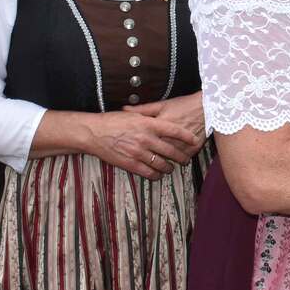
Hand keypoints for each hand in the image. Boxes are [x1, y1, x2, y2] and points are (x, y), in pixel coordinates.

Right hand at [84, 110, 202, 179]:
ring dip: (169, 168)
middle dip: (181, 157)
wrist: (94, 133)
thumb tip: (162, 116)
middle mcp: (146, 138)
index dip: (187, 136)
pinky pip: (149, 173)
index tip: (195, 140)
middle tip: (185, 160)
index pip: (174, 130)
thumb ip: (148, 116)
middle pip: (171, 151)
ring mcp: (139, 152)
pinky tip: (158, 174)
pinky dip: (156, 175)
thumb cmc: (112, 121)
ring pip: (162, 164)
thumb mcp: (133, 114)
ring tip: (171, 168)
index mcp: (148, 124)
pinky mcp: (130, 164)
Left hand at [135, 94, 205, 161]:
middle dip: (150, 158)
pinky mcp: (194, 148)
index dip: (139, 147)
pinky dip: (178, 160)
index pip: (146, 140)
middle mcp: (171, 136)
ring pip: (169, 159)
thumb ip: (143, 109)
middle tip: (145, 159)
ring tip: (161, 164)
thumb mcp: (162, 104)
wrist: (208, 106)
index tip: (134, 149)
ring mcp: (183, 144)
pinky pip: (183, 158)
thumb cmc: (184, 105)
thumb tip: (125, 109)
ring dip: (165, 162)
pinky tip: (176, 161)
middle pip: (157, 153)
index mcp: (161, 125)